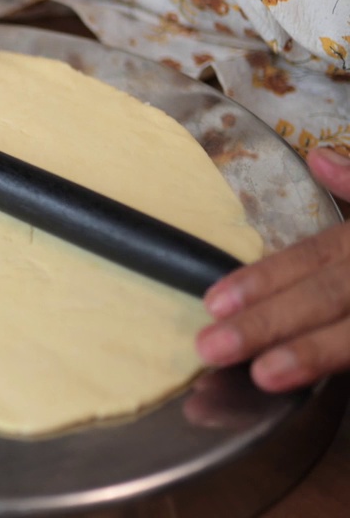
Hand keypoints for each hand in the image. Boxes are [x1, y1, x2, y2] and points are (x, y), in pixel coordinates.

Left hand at [196, 147, 349, 391]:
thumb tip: (322, 159)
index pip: (315, 256)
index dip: (267, 278)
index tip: (213, 301)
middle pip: (330, 293)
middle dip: (271, 322)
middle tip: (210, 348)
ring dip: (314, 353)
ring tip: (263, 376)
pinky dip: (338, 369)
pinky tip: (306, 388)